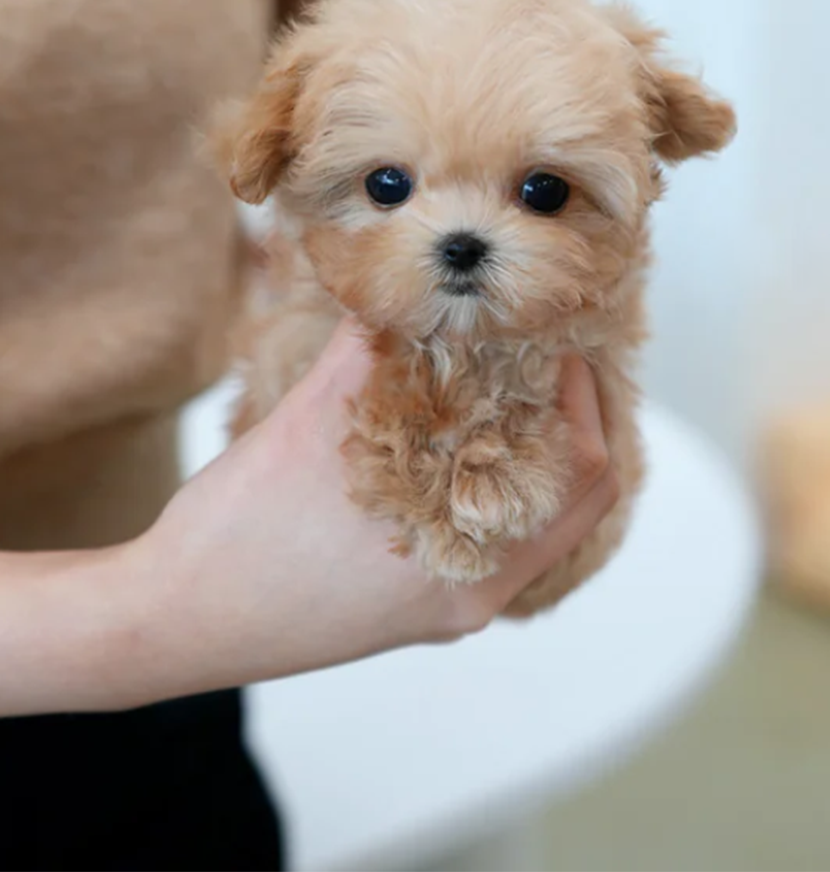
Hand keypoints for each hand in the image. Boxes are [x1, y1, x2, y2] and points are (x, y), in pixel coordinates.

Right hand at [126, 322, 615, 701]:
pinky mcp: (404, 611)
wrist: (169, 619)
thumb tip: (396, 281)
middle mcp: (469, 595)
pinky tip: (442, 441)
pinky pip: (479, 542)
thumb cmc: (235, 534)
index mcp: (470, 566)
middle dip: (560, 424)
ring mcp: (438, 608)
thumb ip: (366, 351)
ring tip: (492, 391)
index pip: (588, 479)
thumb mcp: (305, 426)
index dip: (587, 401)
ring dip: (522, 455)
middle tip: (535, 362)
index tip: (560, 347)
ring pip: (524, 524)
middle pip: (566, 504)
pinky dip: (480, 486)